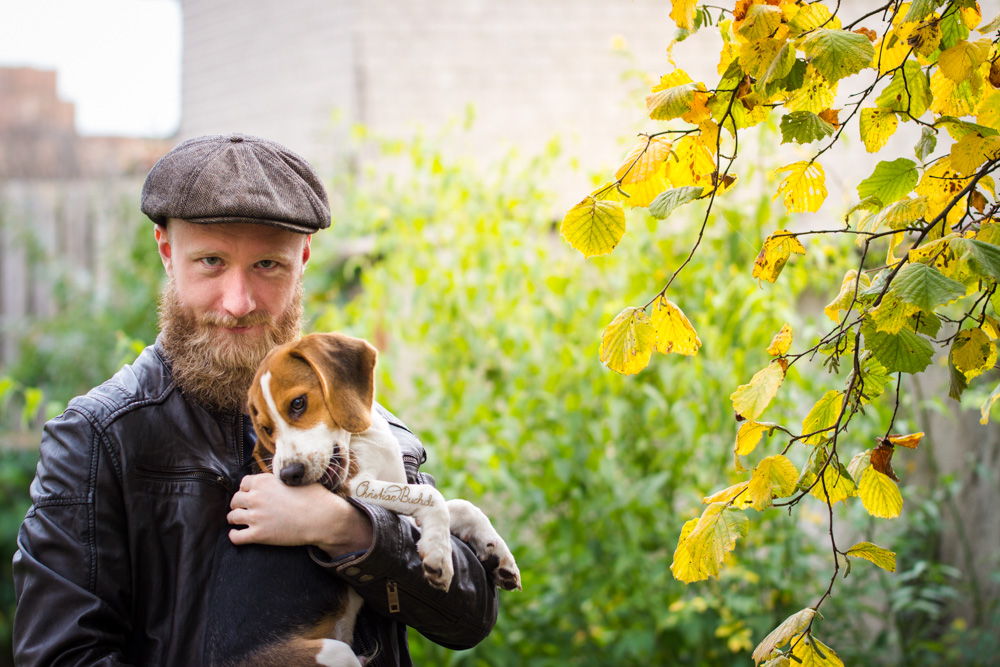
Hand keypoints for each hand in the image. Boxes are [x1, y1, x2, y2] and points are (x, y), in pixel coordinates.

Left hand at [227, 473, 373, 555]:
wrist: (322, 518)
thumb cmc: (314, 497)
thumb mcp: (295, 479)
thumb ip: (279, 479)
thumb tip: (275, 479)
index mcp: (263, 481)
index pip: (243, 483)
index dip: (247, 489)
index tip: (250, 494)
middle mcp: (255, 497)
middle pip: (235, 500)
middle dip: (238, 504)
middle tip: (243, 508)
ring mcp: (256, 517)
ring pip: (233, 517)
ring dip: (235, 518)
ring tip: (239, 521)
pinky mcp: (258, 535)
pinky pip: (236, 537)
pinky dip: (234, 536)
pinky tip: (237, 535)